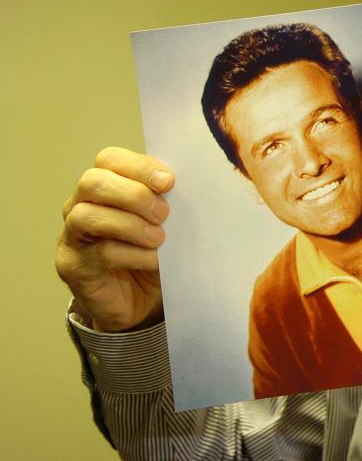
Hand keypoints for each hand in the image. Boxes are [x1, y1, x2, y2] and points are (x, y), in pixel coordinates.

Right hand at [56, 147, 173, 331]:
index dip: (139, 166)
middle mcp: (79, 205)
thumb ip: (166, 201)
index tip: (169, 182)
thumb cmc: (152, 252)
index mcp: (104, 186)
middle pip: (92, 182)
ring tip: (159, 238)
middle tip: (164, 213)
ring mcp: (71, 236)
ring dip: (130, 225)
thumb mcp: (164, 222)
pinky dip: (133, 254)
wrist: (140, 302)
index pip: (109, 159)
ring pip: (87, 215)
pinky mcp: (72, 266)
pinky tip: (154, 259)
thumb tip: (191, 186)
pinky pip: (99, 253)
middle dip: (133, 194)